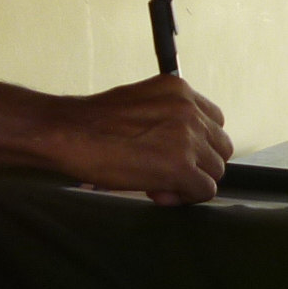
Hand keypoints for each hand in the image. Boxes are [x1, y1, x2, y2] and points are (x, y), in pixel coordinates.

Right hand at [49, 74, 232, 202]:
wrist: (68, 133)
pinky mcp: (180, 166)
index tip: (174, 154)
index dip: (197, 144)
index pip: (213, 121)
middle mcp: (189, 109)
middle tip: (167, 174)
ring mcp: (187, 137)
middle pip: (220, 147)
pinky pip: (204, 191)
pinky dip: (184, 198)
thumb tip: (180, 147)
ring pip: (215, 171)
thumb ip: (168, 116)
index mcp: (180, 90)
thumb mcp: (140, 102)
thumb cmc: (93, 122)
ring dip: (190, 182)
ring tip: (158, 184)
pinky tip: (157, 193)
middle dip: (199, 164)